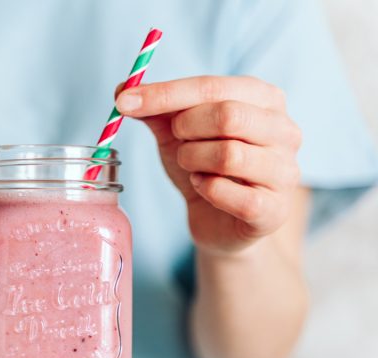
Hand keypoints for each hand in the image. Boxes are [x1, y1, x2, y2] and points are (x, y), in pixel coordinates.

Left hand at [116, 76, 301, 254]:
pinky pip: (231, 194)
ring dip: (192, 160)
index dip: (164, 93)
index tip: (124, 102)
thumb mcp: (177, 133)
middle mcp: (285, 130)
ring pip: (229, 155)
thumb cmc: (205, 167)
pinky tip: (203, 187)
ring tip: (191, 166)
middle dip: (185, 128)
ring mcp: (285, 171)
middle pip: (228, 116)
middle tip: (176, 140)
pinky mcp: (274, 210)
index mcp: (264, 99)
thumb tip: (122, 89)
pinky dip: (205, 189)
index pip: (212, 86)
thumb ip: (156, 110)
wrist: (220, 222)